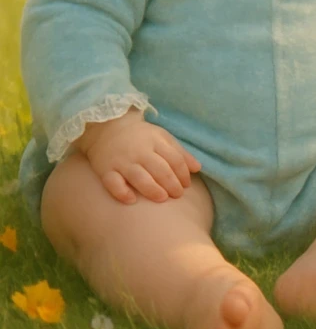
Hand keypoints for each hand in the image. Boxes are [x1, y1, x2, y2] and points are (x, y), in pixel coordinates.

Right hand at [75, 109, 201, 204]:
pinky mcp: (105, 170)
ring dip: (152, 189)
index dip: (183, 173)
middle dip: (171, 184)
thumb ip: (180, 153)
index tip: (187, 185)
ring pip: (139, 177)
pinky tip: (132, 201)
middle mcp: (139, 152)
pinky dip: (122, 192)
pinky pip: (113, 183)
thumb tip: (197, 168)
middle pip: (159, 169)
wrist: (107, 127)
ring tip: (163, 198)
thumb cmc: (140, 136)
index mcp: (156, 142)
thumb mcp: (162, 138)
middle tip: (178, 195)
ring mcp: (122, 161)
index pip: (174, 159)